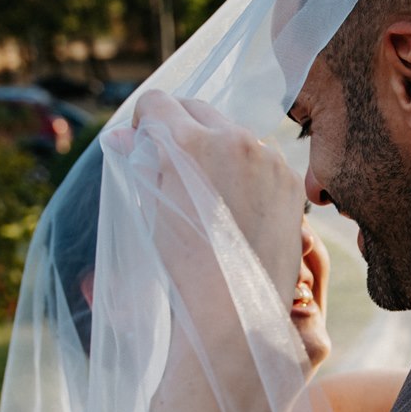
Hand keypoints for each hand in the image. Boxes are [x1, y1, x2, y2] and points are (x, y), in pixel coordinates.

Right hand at [108, 89, 304, 319]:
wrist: (232, 308)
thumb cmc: (180, 264)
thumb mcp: (150, 209)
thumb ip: (139, 164)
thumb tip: (122, 138)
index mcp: (188, 142)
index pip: (156, 103)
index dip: (143, 122)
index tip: (143, 143)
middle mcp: (232, 139)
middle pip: (196, 110)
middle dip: (180, 129)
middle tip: (172, 165)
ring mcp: (266, 157)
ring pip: (232, 133)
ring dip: (216, 149)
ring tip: (207, 194)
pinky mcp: (288, 178)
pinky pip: (262, 158)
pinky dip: (247, 171)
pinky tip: (237, 206)